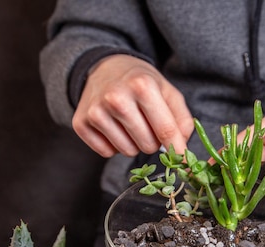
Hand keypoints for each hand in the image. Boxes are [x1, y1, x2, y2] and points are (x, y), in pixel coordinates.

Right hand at [72, 55, 193, 156]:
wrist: (104, 68)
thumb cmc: (140, 82)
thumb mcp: (167, 91)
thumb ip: (182, 120)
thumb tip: (182, 150)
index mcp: (142, 86)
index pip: (165, 130)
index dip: (177, 149)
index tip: (184, 161)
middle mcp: (116, 98)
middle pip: (147, 146)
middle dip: (152, 141)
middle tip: (147, 124)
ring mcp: (95, 111)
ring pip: (127, 152)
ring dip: (133, 143)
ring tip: (129, 123)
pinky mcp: (80, 123)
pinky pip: (107, 152)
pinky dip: (113, 145)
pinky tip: (113, 126)